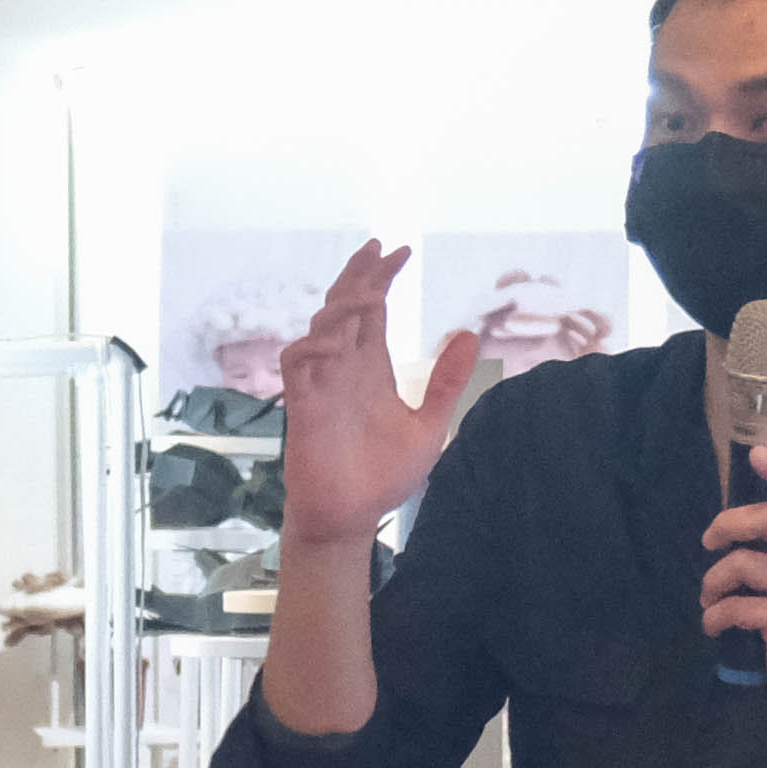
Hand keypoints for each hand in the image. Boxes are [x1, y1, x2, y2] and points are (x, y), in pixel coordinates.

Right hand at [275, 239, 478, 548]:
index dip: (382, 278)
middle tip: (376, 249)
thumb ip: (446, 382)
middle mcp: (344, 369)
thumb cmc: (384, 476)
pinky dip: (313, 346)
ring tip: (369, 297)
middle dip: (358, 275)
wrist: (353, 518)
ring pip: (321, 326)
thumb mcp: (429, 424)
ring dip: (341, 306)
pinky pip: (297, 362)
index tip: (400, 252)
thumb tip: (469, 335)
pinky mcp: (304, 406)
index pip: (373, 311)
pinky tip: (338, 342)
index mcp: (371, 369)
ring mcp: (322, 384)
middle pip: (344, 306)